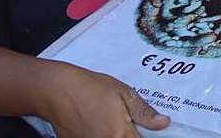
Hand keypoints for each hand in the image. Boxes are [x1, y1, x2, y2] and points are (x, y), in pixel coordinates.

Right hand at [44, 62, 167, 137]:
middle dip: (131, 135)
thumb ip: (144, 112)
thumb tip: (164, 123)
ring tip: (111, 122)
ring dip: (118, 135)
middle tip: (128, 124)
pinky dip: (103, 136)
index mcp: (121, 134)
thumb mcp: (123, 93)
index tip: (147, 130)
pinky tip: (100, 126)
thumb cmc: (90, 88)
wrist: (56, 91)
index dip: (148, 136)